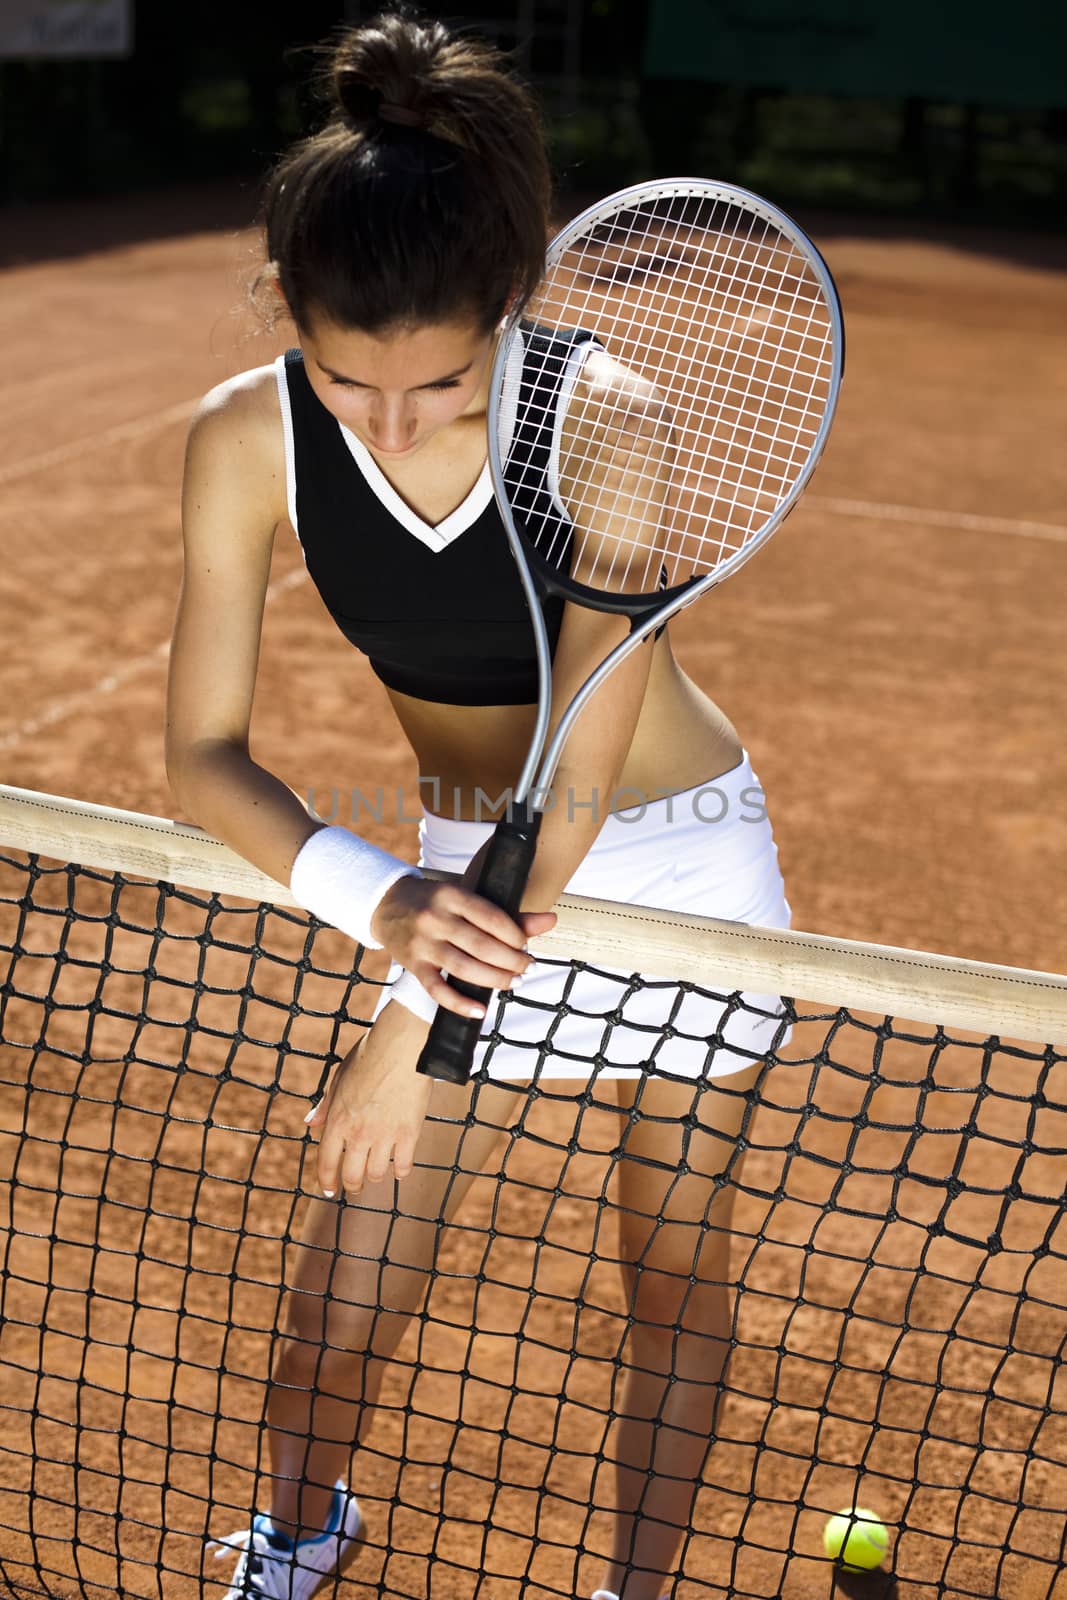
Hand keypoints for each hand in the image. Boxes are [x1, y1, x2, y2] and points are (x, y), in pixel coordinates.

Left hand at [306, 1003, 433, 1196]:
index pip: (326, 1162)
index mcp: (338, 1120)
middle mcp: (359, 1133)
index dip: (326, 1181)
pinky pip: (404, 1165)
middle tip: (355, 1186)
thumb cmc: (369, 1056)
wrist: (402, 1046)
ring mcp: (385, 1135)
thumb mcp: (339, 1078)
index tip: (329, 1191)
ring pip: (378, 1173)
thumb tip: (310, 1122)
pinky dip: (401, 1171)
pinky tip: (400, 1168)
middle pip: (352, 1176)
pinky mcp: (409, 1133)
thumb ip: (325, 1105)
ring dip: (375, 1176)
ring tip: (377, 1172)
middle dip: (352, 1185)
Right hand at [369, 854, 555, 1017]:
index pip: (491, 917)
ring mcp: (422, 944)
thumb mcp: (466, 898)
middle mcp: (435, 919)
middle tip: (528, 968)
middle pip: (481, 945)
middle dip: (511, 960)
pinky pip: (437, 989)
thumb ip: (507, 914)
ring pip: (464, 968)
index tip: (527, 946)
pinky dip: (459, 1003)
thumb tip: (551, 921)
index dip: (515, 935)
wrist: (386, 904)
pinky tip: (480, 1010)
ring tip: (515, 982)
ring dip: (495, 979)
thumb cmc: (435, 902)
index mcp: (451, 895)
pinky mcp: (413, 966)